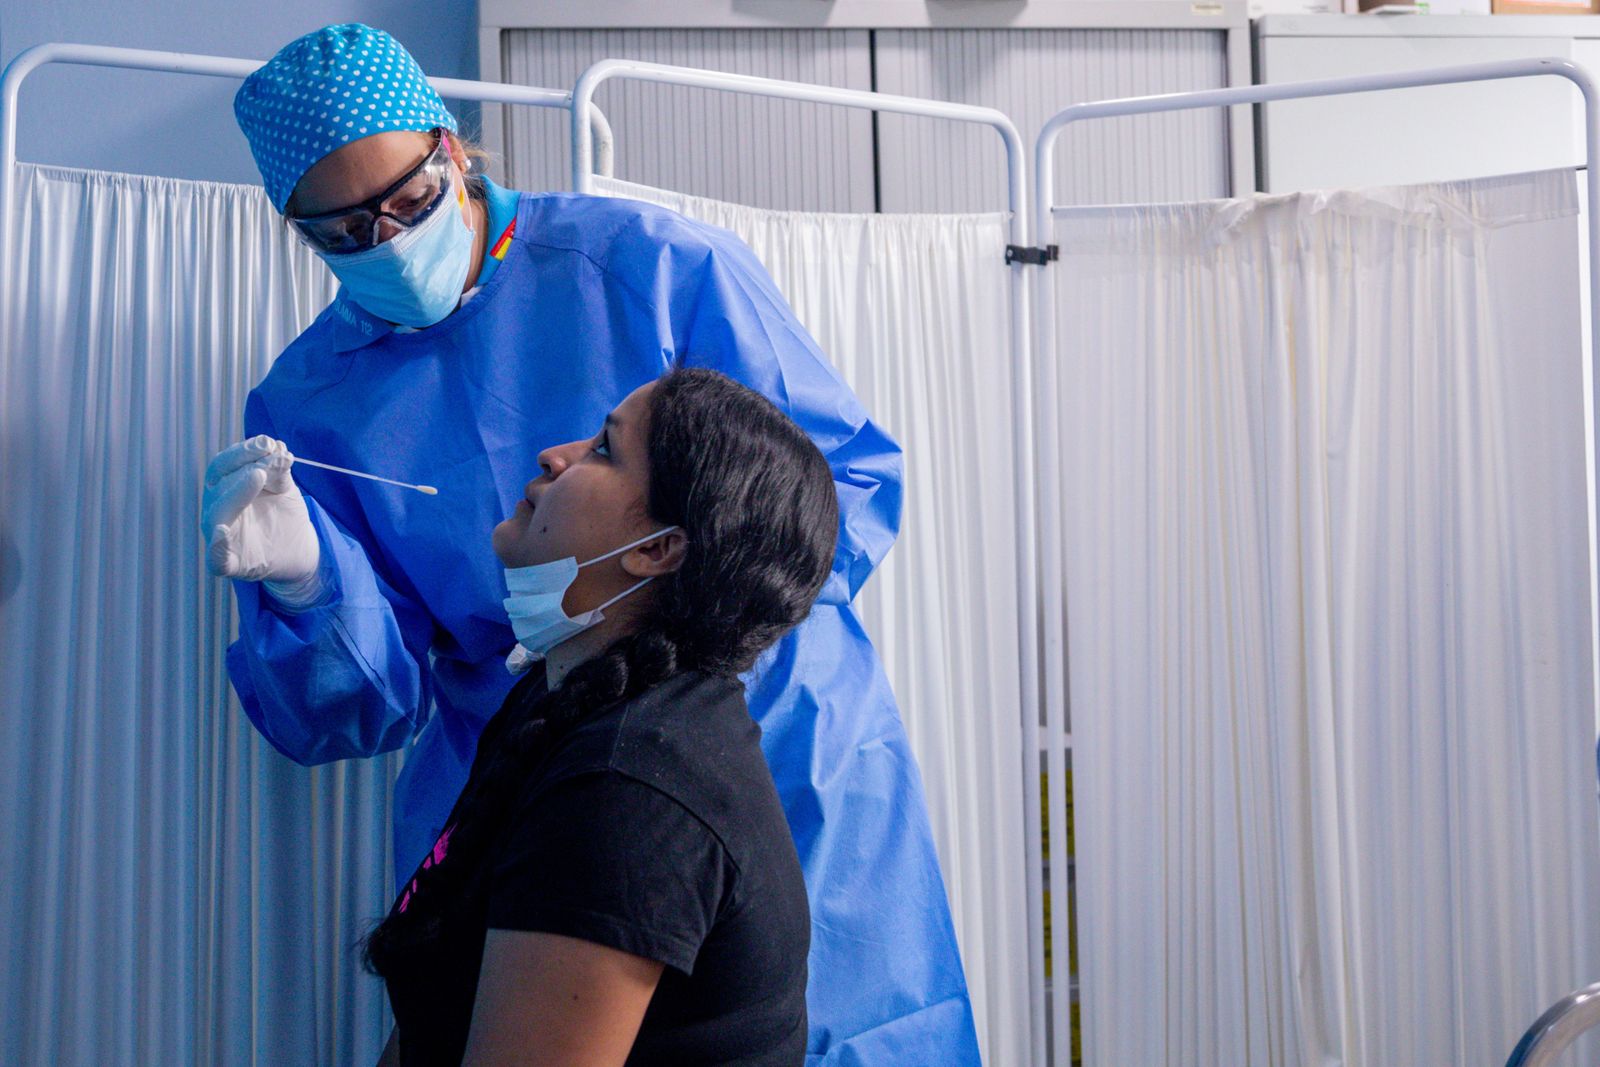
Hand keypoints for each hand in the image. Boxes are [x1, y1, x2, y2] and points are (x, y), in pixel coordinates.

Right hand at [202, 435, 320, 588]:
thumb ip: (279, 470)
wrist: (298, 551)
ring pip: (218, 514)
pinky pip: (216, 558)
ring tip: (257, 476)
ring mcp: (220, 536)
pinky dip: (217, 546)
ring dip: (236, 494)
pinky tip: (222, 532)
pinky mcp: (230, 564)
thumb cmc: (283, 514)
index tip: (267, 442)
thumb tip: (277, 447)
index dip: (242, 452)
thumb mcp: (284, 488)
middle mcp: (217, 509)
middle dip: (243, 468)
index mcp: (225, 488)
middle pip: (219, 484)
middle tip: (267, 462)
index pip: (224, 465)